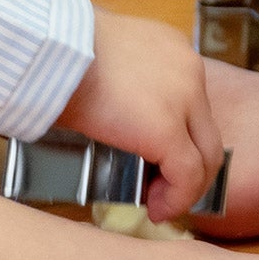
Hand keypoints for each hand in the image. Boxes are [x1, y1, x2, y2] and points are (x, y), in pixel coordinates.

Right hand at [56, 10, 224, 220]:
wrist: (52, 49)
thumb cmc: (61, 50)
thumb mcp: (109, 55)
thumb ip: (126, 77)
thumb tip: (115, 108)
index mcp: (172, 49)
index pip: (192, 103)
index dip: (180, 137)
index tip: (157, 159)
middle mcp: (189, 70)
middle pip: (205, 131)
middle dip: (190, 167)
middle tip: (163, 188)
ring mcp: (185, 99)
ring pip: (206, 155)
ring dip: (184, 186)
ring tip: (157, 202)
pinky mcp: (168, 130)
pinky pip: (187, 176)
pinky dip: (175, 199)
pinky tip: (156, 209)